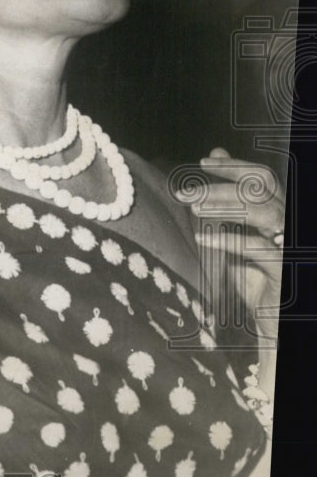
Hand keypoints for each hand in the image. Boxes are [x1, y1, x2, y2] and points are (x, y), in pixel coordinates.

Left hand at [194, 148, 285, 314]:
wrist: (271, 322)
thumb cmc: (255, 278)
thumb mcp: (237, 233)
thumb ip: (228, 199)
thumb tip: (214, 155)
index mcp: (279, 212)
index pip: (262, 177)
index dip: (235, 167)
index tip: (203, 163)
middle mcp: (288, 224)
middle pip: (260, 190)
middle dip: (219, 186)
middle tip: (185, 193)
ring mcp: (290, 244)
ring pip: (262, 211)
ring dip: (224, 207)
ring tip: (193, 210)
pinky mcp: (285, 268)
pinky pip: (258, 247)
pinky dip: (227, 240)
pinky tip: (202, 240)